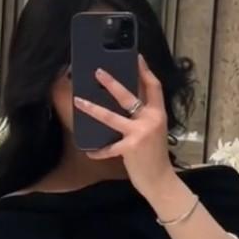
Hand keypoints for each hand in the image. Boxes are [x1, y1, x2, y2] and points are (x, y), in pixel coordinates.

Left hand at [73, 55, 175, 200]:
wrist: (160, 180)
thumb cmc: (154, 155)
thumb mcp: (154, 131)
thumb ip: (143, 117)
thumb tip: (126, 104)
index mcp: (158, 114)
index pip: (154, 87)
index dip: (145, 71)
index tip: (136, 58)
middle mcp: (150, 120)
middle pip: (129, 96)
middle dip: (112, 83)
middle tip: (98, 72)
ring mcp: (140, 133)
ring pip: (111, 116)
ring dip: (93, 108)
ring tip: (78, 101)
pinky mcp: (130, 147)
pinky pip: (108, 147)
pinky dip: (98, 151)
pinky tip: (89, 152)